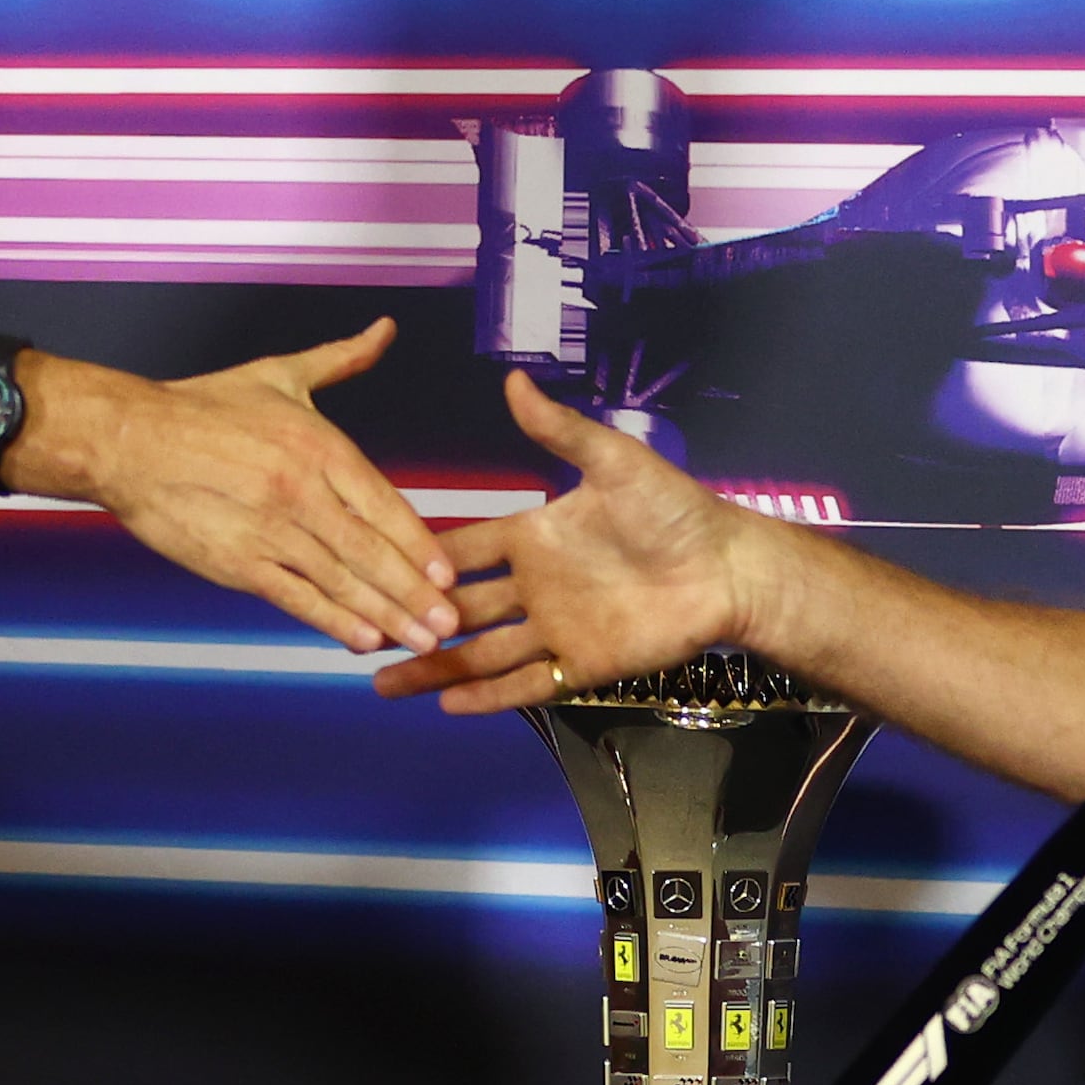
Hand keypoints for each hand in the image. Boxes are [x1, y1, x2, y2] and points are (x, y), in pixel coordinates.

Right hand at [75, 318, 457, 653]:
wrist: (129, 439)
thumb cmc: (202, 407)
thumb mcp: (280, 374)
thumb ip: (341, 359)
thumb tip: (384, 330)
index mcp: (318, 446)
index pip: (384, 503)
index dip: (419, 544)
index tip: (447, 573)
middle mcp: (301, 491)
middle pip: (372, 551)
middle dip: (415, 592)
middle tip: (450, 623)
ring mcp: (269, 530)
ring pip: (340, 580)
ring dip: (386, 615)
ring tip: (421, 641)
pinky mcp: (236, 561)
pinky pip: (294, 597)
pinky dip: (330, 620)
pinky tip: (361, 639)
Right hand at [370, 374, 762, 711]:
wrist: (727, 568)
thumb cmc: (673, 510)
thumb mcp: (613, 461)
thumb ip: (559, 430)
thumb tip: (512, 379)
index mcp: (533, 536)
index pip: (462, 549)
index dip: (419, 559)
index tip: (369, 565)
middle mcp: (534, 586)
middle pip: (458, 608)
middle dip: (410, 619)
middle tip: (356, 632)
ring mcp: (555, 629)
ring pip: (480, 655)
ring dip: (434, 668)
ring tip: (382, 683)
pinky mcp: (582, 666)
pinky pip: (526, 684)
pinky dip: (487, 697)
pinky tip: (446, 705)